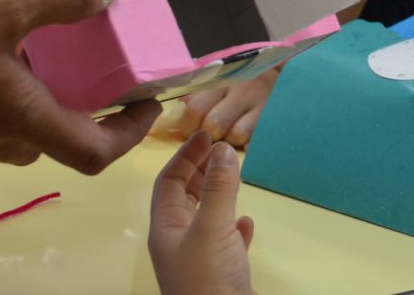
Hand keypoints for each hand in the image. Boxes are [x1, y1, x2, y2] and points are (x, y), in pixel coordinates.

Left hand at [149, 132, 255, 294]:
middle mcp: (179, 243)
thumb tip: (223, 149)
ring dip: (219, 195)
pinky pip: (225, 244)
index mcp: (165, 229)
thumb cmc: (209, 282)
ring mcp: (200, 262)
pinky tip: (248, 222)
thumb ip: (218, 189)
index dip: (185, 155)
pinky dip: (236, 228)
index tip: (206, 134)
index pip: (169, 182)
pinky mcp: (222, 278)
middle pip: (185, 197)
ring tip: (234, 175)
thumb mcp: (212, 229)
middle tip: (220, 148)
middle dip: (201, 170)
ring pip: (206, 218)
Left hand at [178, 69, 278, 146]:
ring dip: (231, 142)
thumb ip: (198, 94)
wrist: (282, 72)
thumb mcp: (220, 79)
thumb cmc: (243, 80)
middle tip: (211, 137)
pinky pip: (257, 140)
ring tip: (231, 135)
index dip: (189, 126)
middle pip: (213, 125)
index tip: (192, 130)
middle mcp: (238, 92)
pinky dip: (249, 145)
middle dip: (209, 137)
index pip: (195, 109)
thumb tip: (178, 111)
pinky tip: (247, 143)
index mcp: (219, 82)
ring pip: (236, 135)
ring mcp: (259, 105)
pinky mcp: (274, 117)